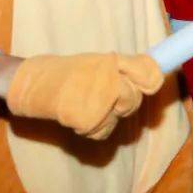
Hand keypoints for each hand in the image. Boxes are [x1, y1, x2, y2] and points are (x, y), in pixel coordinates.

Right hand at [6, 53, 163, 140]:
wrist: (37, 84)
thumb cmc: (72, 72)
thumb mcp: (100, 62)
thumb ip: (126, 68)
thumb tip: (154, 77)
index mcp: (112, 62)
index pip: (148, 73)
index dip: (151, 79)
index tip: (151, 83)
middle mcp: (109, 81)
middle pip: (135, 98)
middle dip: (126, 98)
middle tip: (106, 92)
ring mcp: (99, 102)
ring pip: (120, 116)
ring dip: (110, 113)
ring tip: (90, 101)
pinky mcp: (88, 121)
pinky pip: (104, 130)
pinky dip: (97, 127)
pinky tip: (83, 114)